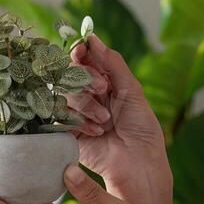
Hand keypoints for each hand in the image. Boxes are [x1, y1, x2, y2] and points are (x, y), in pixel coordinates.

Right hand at [64, 36, 171, 203]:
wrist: (140, 165)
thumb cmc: (142, 129)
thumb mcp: (132, 91)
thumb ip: (112, 63)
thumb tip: (92, 37)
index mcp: (106, 83)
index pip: (85, 60)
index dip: (81, 53)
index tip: (81, 49)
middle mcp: (89, 96)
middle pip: (71, 74)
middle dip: (86, 78)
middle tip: (102, 88)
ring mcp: (77, 114)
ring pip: (65, 94)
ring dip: (86, 103)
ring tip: (106, 119)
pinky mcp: (68, 134)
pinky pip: (61, 117)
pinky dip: (79, 121)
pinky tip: (97, 130)